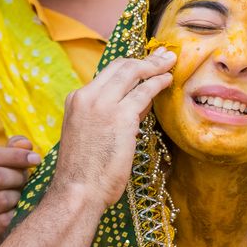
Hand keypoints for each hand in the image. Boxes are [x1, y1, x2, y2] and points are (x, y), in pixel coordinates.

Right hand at [0, 136, 41, 246]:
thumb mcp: (3, 167)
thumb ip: (14, 150)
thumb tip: (25, 144)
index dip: (15, 155)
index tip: (36, 159)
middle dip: (18, 177)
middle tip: (26, 181)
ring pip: (1, 200)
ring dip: (18, 197)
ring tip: (20, 197)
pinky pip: (4, 221)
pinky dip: (16, 216)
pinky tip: (17, 214)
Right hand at [52, 48, 175, 207]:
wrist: (77, 191)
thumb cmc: (85, 171)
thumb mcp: (92, 134)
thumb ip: (112, 116)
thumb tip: (140, 104)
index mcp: (76, 100)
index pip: (107, 73)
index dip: (130, 65)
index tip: (146, 63)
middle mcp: (87, 96)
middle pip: (121, 66)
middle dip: (145, 59)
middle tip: (163, 55)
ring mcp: (103, 104)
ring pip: (133, 73)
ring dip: (155, 65)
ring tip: (170, 62)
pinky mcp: (121, 116)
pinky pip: (144, 92)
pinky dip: (158, 83)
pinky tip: (167, 80)